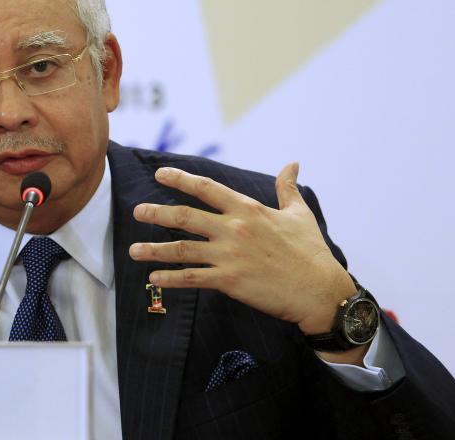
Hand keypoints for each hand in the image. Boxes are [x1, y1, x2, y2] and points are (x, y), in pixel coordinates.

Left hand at [129, 163, 355, 334]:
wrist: (321, 292)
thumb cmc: (311, 252)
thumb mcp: (299, 214)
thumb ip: (286, 188)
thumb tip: (292, 163)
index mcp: (248, 209)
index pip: (206, 188)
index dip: (180, 179)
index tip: (160, 174)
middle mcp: (234, 229)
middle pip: (185, 217)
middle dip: (157, 213)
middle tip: (137, 211)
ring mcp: (230, 256)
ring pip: (182, 249)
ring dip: (155, 249)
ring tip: (133, 250)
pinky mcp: (230, 281)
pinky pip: (193, 278)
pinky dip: (171, 278)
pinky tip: (154, 277)